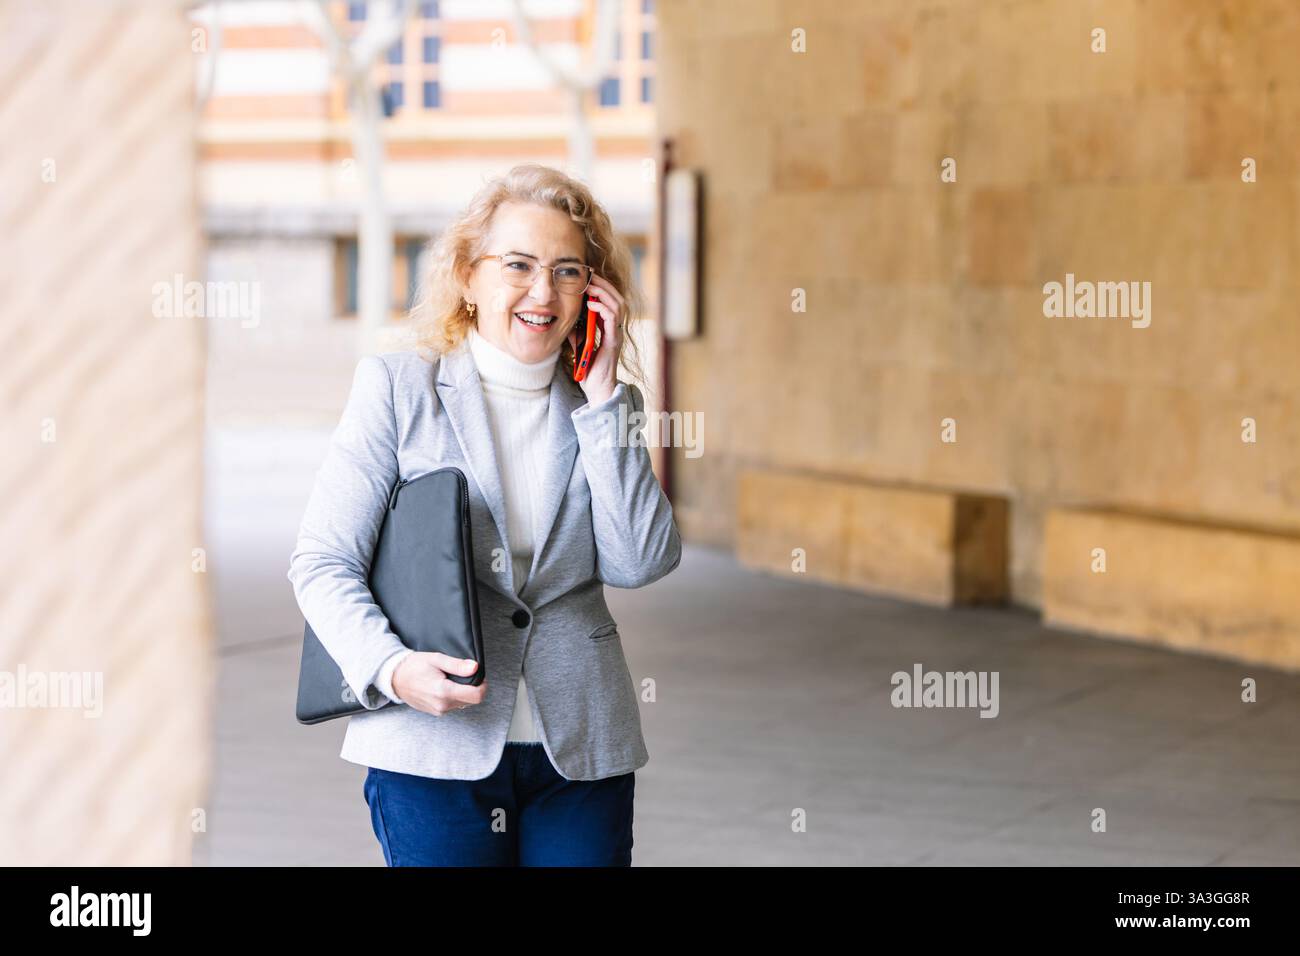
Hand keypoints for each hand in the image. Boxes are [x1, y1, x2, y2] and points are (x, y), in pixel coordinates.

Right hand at [392, 652, 486, 715]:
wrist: (394, 678)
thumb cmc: (413, 666)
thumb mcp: (436, 659)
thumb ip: (457, 665)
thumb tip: (475, 667)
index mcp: (444, 692)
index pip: (476, 696)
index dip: (482, 685)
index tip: (478, 675)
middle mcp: (442, 705)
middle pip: (472, 701)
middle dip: (473, 688)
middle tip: (464, 674)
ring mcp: (438, 711)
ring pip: (463, 704)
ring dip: (463, 692)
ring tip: (451, 680)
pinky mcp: (435, 712)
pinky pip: (453, 706)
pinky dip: (454, 697)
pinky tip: (445, 687)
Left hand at [567, 273, 622, 407]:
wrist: (596, 389)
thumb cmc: (589, 369)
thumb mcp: (578, 345)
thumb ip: (575, 331)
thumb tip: (565, 318)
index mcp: (608, 327)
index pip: (609, 301)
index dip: (601, 288)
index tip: (587, 278)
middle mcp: (615, 328)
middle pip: (617, 298)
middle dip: (604, 285)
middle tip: (590, 276)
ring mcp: (616, 334)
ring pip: (618, 305)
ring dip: (604, 292)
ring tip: (590, 286)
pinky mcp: (614, 341)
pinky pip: (612, 319)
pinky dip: (603, 308)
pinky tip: (591, 304)